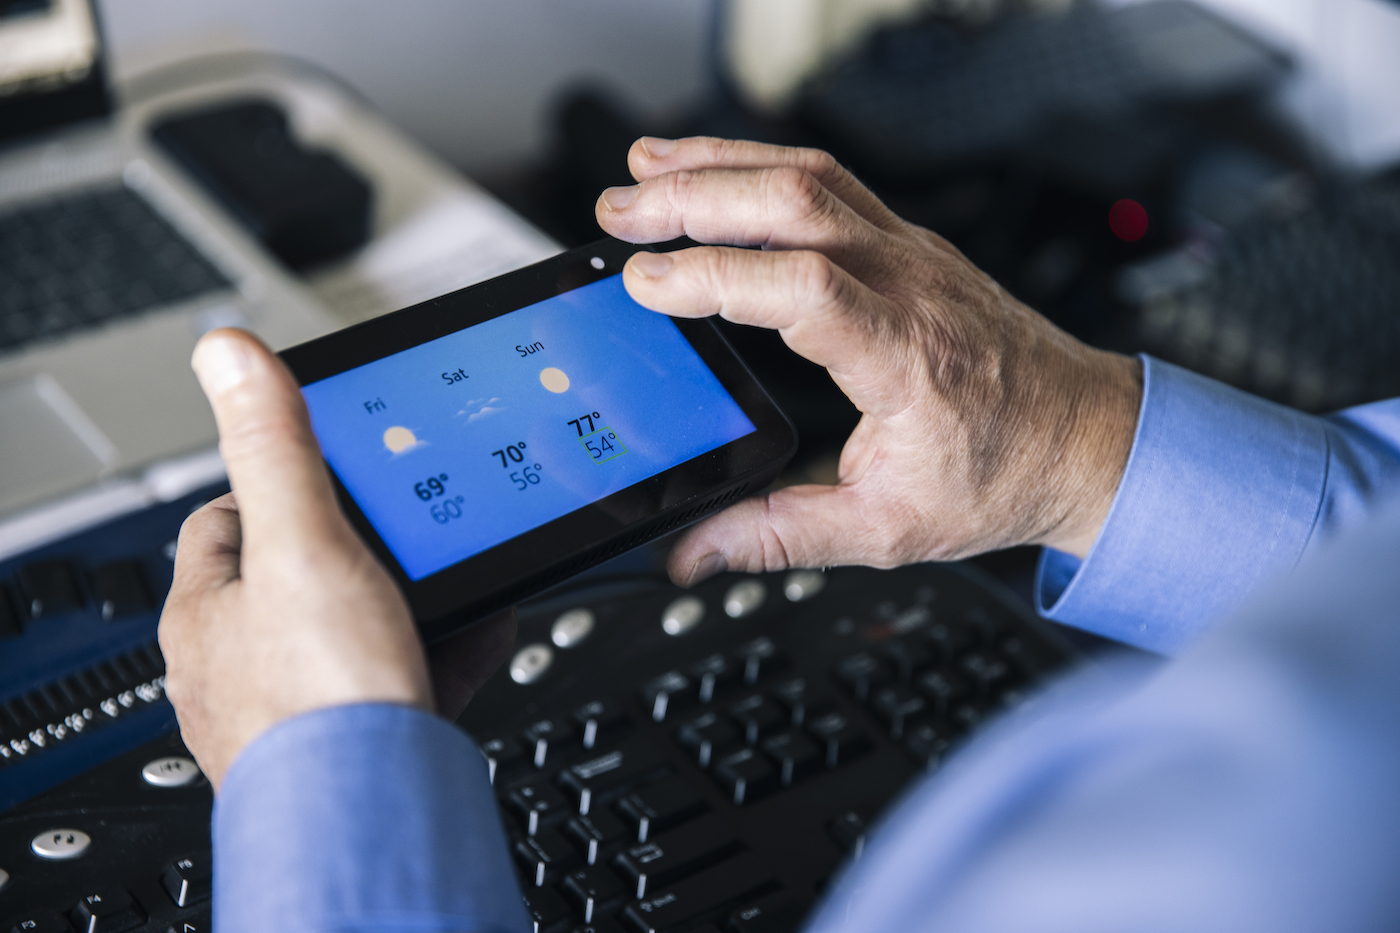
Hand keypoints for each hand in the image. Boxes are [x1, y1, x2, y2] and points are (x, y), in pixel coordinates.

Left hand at [159, 329, 513, 789]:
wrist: (377, 819)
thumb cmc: (320, 703)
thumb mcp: (304, 547)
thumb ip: (276, 450)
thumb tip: (227, 354)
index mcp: (211, 611)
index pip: (230, 519)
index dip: (285, 482)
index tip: (331, 466)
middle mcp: (245, 662)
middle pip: (311, 571)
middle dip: (375, 543)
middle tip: (420, 522)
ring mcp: (306, 702)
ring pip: (368, 624)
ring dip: (421, 595)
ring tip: (467, 570)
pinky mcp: (366, 733)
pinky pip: (408, 671)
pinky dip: (448, 646)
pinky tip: (485, 628)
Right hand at [596, 137, 1141, 584]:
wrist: (1084, 438)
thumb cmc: (1002, 475)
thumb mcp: (887, 529)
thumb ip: (778, 538)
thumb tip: (692, 552)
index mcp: (907, 357)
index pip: (804, 290)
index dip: (717, 276)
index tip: (645, 283)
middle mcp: (911, 286)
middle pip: (799, 205)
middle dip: (696, 197)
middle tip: (618, 213)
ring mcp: (913, 253)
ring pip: (811, 177)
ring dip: (721, 165)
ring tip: (645, 171)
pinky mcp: (908, 244)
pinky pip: (829, 183)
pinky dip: (760, 166)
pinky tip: (714, 172)